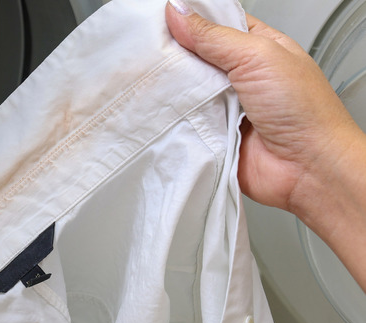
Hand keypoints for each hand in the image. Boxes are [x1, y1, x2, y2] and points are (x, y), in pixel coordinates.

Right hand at [165, 0, 365, 290]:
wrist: (307, 169)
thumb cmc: (304, 112)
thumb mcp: (259, 57)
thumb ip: (215, 37)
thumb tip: (179, 14)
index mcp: (258, 47)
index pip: (217, 23)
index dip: (191, 19)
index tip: (163, 19)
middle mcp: (240, 75)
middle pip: (196, 56)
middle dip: (175, 55)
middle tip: (151, 51)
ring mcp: (225, 106)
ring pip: (186, 89)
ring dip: (174, 88)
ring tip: (154, 81)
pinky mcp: (212, 135)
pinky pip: (184, 121)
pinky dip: (174, 118)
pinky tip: (163, 111)